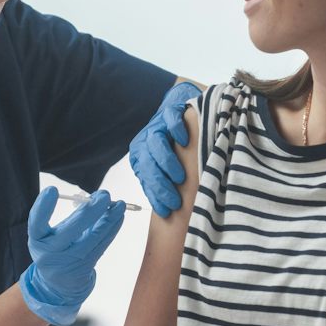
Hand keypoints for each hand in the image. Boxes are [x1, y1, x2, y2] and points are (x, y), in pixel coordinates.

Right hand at [19, 186, 125, 325]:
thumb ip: (67, 217)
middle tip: (104, 196)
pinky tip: (119, 216)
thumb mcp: (50, 234)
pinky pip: (102, 244)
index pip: (36, 223)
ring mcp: (69, 261)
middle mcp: (50, 252)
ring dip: (109, 219)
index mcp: (37, 239)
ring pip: (93, 237)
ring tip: (120, 204)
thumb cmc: (54, 248)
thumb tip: (95, 198)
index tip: (52, 189)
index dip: (43, 207)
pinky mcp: (85, 266)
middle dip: (90, 211)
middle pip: (71, 229)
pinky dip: (112, 228)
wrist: (58, 282)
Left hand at [127, 81, 201, 216]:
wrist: (176, 113)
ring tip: (180, 178)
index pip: (145, 178)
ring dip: (167, 163)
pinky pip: (170, 119)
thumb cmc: (172, 146)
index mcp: (140, 157)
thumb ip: (161, 182)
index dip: (155, 196)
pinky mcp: (170, 112)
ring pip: (156, 143)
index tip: (167, 210)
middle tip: (175, 200)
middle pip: (147, 163)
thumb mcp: (163, 167)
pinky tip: (184, 141)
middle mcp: (145, 142)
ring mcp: (156, 126)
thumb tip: (168, 212)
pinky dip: (176, 130)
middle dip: (160, 185)